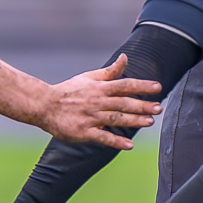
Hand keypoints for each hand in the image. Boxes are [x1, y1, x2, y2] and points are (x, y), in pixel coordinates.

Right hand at [38, 54, 160, 147]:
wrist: (44, 105)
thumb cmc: (68, 91)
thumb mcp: (88, 78)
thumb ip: (109, 71)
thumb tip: (125, 57)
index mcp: (99, 88)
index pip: (124, 85)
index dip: (142, 86)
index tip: (158, 87)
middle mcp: (97, 102)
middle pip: (123, 103)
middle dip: (142, 105)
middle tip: (158, 108)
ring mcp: (90, 117)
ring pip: (116, 119)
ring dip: (133, 121)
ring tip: (149, 122)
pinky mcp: (83, 132)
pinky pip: (102, 137)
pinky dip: (115, 141)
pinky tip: (129, 145)